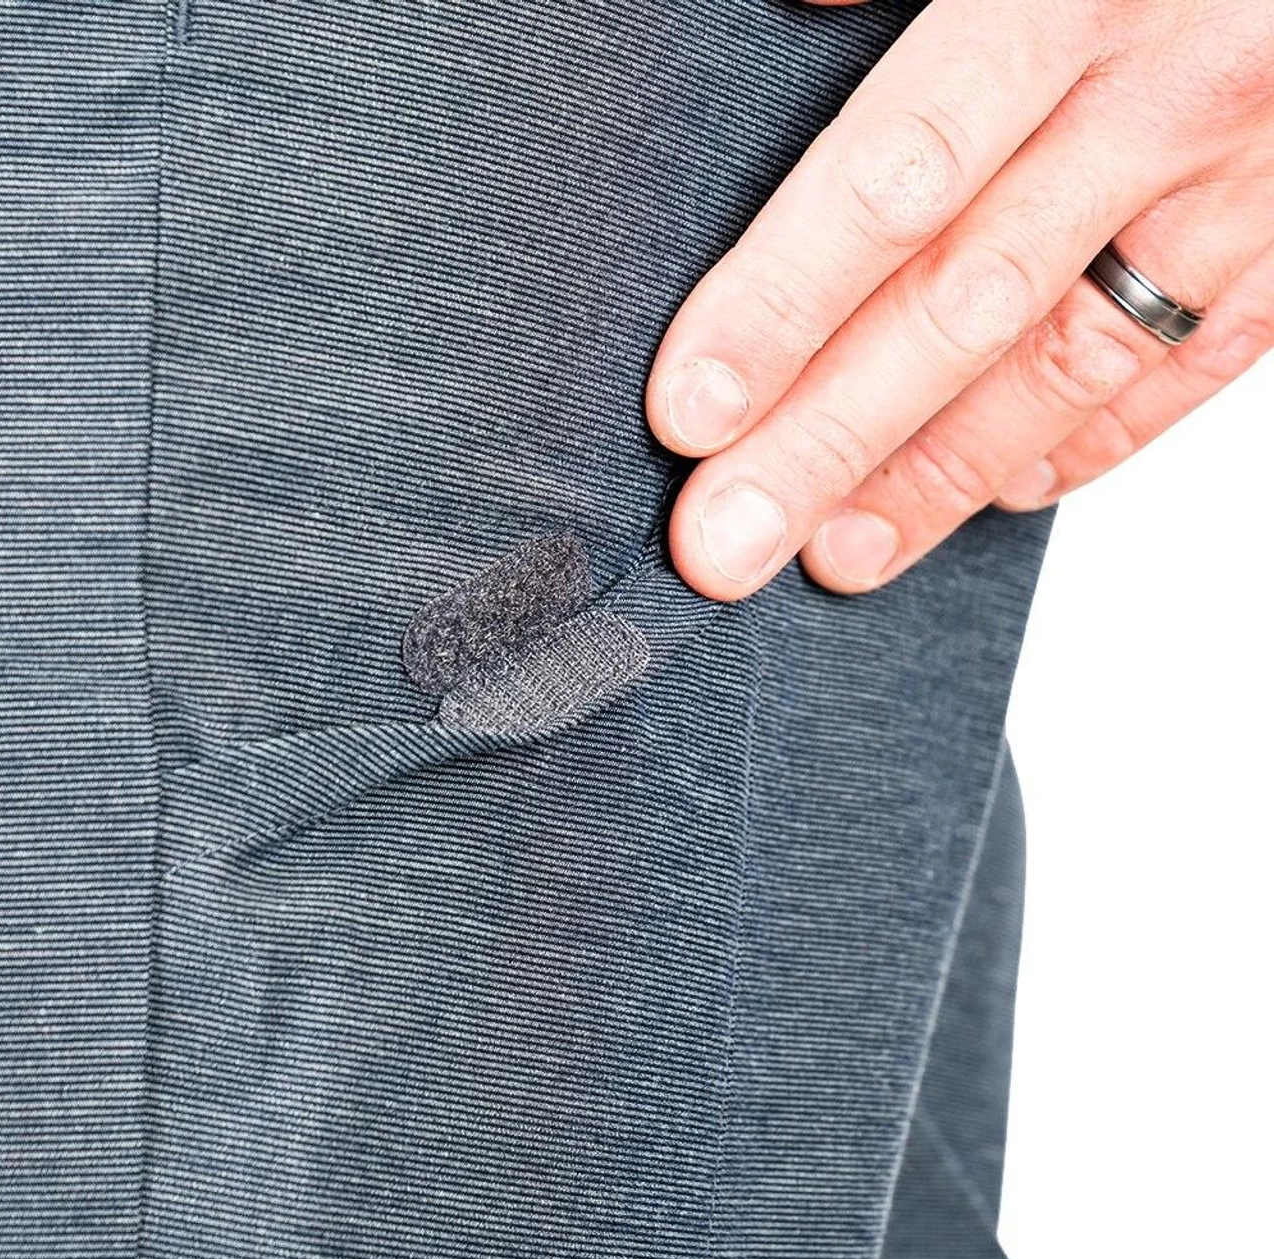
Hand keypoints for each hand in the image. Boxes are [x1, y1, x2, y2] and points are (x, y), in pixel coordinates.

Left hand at [646, 0, 1273, 599]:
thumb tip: (795, 6)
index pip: (892, 184)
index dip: (780, 309)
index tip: (691, 413)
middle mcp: (1165, 98)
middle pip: (957, 312)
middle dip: (825, 443)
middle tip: (724, 542)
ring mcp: (1248, 183)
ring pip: (1063, 371)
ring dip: (934, 480)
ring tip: (832, 553)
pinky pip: (1181, 373)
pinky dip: (1080, 444)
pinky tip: (996, 494)